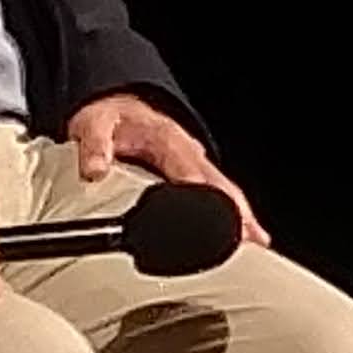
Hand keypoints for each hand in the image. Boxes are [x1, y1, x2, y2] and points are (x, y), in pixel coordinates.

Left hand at [70, 91, 266, 247]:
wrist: (122, 107)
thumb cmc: (113, 119)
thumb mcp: (94, 124)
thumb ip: (94, 145)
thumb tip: (94, 170)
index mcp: (168, 141)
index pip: (191, 171)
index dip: (205, 193)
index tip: (215, 213)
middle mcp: (189, 153)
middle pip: (220, 185)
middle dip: (238, 211)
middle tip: (252, 239)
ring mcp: (196, 165)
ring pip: (227, 192)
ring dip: (244, 216)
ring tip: (258, 244)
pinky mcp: (197, 176)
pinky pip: (222, 196)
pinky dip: (238, 215)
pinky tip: (249, 236)